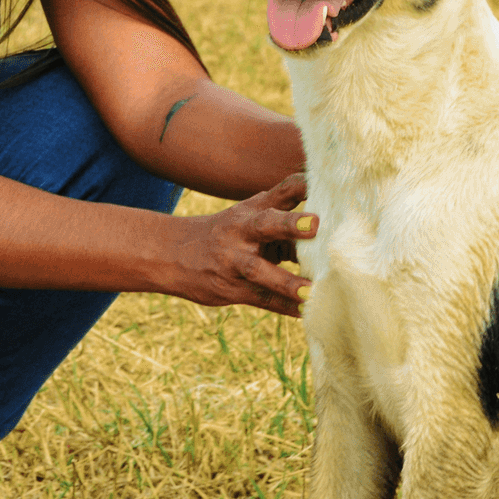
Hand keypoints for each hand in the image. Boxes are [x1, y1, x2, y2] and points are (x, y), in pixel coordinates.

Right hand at [166, 172, 316, 316]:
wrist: (173, 254)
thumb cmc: (227, 233)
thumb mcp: (248, 214)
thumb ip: (283, 212)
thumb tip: (325, 214)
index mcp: (252, 210)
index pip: (281, 192)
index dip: (302, 187)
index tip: (323, 186)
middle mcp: (242, 232)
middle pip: (266, 224)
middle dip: (290, 224)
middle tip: (315, 225)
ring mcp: (234, 261)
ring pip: (260, 270)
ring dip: (286, 281)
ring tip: (310, 292)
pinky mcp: (231, 288)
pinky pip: (261, 299)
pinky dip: (283, 306)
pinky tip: (304, 311)